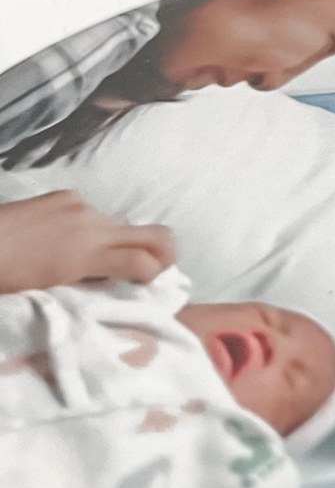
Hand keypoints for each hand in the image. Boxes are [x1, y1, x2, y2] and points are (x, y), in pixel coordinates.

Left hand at [0, 192, 174, 292]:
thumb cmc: (4, 278)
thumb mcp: (49, 292)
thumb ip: (88, 285)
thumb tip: (113, 285)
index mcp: (86, 256)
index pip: (146, 262)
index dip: (157, 276)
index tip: (147, 286)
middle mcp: (93, 226)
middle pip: (157, 234)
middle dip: (165, 254)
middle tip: (153, 269)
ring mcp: (81, 206)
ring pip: (123, 225)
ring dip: (121, 241)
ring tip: (96, 258)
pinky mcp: (66, 195)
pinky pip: (96, 212)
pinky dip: (93, 227)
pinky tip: (67, 238)